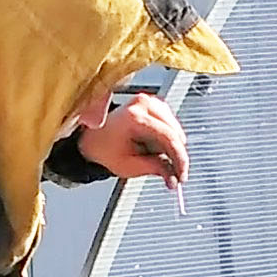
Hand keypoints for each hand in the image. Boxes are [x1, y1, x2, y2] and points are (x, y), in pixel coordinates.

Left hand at [68, 86, 187, 189]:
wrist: (94, 138)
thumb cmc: (105, 149)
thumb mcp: (128, 165)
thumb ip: (155, 168)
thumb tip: (174, 175)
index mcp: (134, 118)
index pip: (168, 137)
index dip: (180, 159)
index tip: (182, 175)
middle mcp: (143, 104)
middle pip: (175, 133)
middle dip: (176, 156)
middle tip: (173, 174)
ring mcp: (149, 101)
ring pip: (175, 129)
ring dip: (170, 146)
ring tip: (151, 154)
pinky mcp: (153, 103)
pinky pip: (171, 124)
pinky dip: (167, 138)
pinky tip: (152, 145)